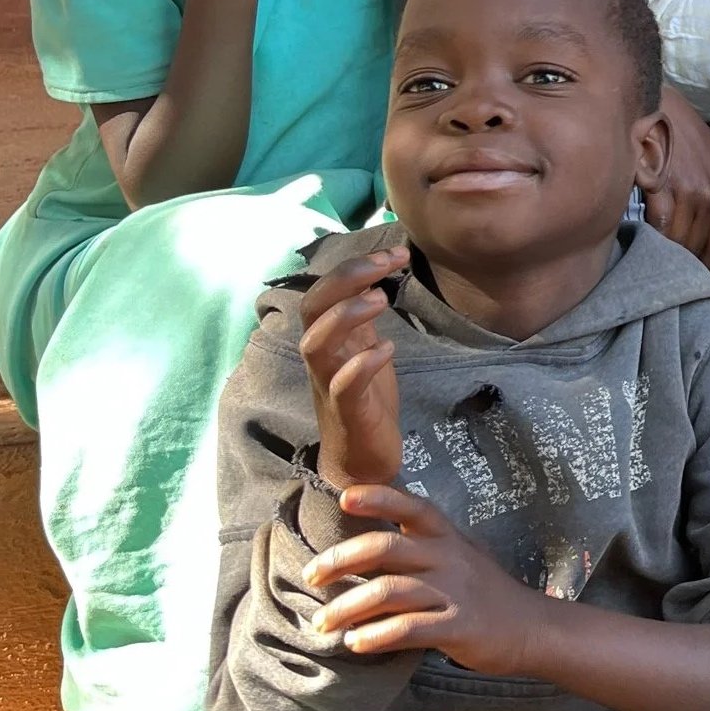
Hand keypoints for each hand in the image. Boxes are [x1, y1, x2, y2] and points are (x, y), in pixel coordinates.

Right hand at [299, 246, 409, 490]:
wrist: (360, 459)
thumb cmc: (364, 396)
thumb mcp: (365, 344)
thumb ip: (363, 312)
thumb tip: (377, 268)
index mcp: (329, 336)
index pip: (326, 288)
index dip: (356, 264)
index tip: (396, 251)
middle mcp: (322, 356)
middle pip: (312, 307)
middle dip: (346, 277)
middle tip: (388, 262)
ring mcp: (330, 383)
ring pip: (316, 343)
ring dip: (346, 315)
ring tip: (381, 298)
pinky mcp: (346, 412)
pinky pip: (343, 385)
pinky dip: (362, 363)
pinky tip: (387, 348)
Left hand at [306, 484, 540, 675]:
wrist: (530, 626)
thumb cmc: (484, 590)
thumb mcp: (458, 556)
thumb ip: (420, 549)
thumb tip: (367, 550)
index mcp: (446, 536)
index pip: (410, 506)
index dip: (378, 498)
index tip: (344, 498)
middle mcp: (448, 556)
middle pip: (387, 547)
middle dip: (342, 559)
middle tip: (311, 576)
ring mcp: (453, 591)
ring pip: (390, 590)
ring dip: (349, 607)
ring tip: (323, 624)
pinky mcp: (456, 627)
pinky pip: (409, 629)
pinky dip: (377, 636)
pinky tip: (356, 643)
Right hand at [647, 88, 709, 269]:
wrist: (663, 110)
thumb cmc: (693, 137)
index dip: (709, 262)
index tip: (698, 271)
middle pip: (698, 247)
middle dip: (687, 262)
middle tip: (675, 270)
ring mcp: (686, 193)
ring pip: (679, 241)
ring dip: (670, 253)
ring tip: (660, 262)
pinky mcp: (660, 187)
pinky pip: (659, 225)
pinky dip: (654, 237)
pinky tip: (648, 242)